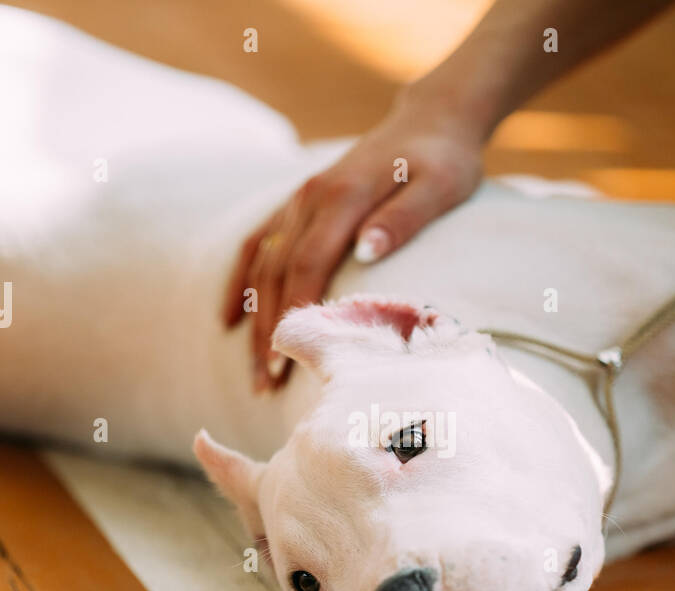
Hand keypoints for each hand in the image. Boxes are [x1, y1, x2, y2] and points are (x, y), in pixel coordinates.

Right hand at [223, 99, 484, 390]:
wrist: (433, 121)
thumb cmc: (445, 161)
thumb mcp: (441, 187)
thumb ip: (404, 218)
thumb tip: (367, 251)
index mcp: (343, 196)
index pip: (308, 263)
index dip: (295, 311)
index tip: (290, 354)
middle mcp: (310, 196)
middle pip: (276, 272)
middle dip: (268, 331)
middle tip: (266, 386)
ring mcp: (299, 199)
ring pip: (262, 265)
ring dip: (253, 319)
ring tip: (256, 371)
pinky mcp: (298, 203)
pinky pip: (257, 245)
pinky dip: (240, 283)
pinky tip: (229, 321)